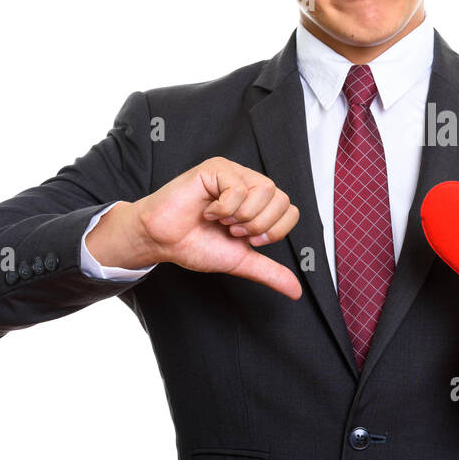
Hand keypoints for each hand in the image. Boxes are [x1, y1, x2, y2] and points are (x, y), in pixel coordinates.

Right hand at [92, 157, 301, 299]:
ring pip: (264, 190)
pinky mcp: (215, 168)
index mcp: (259, 202)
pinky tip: (208, 211)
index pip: (290, 210)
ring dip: (241, 216)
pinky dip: (224, 208)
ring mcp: (233, 173)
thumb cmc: (196, 244)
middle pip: (281, 199)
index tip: (247, 239)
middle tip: (232, 230)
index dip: (272, 231)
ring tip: (221, 220)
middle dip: (257, 225)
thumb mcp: (241, 261)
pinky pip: (238, 187)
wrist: (163, 241)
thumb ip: (270, 272)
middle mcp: (250, 183)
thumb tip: (296, 291)